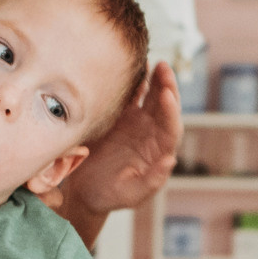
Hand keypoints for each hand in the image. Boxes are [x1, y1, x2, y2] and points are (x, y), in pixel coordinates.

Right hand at [47, 61, 179, 243]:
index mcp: (159, 152)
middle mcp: (152, 134)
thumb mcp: (131, 194)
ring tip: (153, 61)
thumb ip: (152, 181)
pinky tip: (133, 67)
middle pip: (165, 106)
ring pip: (150, 97)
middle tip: (164, 67)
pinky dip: (133, 82)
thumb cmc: (110, 196)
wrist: (85, 190)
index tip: (167, 95)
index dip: (171, 112)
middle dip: (166, 86)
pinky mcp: (120, 116)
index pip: (171, 128)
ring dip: (154, 79)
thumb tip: (171, 160)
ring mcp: (137, 123)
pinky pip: (130, 96)